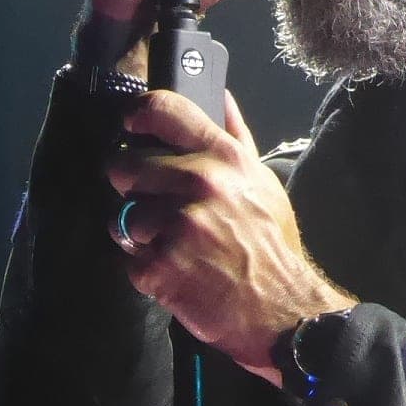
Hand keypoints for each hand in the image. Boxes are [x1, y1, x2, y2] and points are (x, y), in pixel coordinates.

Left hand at [106, 90, 352, 384]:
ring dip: (139, 233)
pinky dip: (143, 266)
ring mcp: (178, 226)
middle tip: (155, 204)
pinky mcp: (160, 266)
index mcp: (225, 158)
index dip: (137, 114)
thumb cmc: (270, 244)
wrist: (282, 310)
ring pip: (123, 215)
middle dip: (133, 185)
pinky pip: (126, 256)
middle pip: (126, 164)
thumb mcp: (261, 182)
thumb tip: (219, 95)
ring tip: (172, 245)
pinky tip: (173, 270)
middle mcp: (200, 183)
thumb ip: (235, 137)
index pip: (163, 110)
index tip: (131, 125)